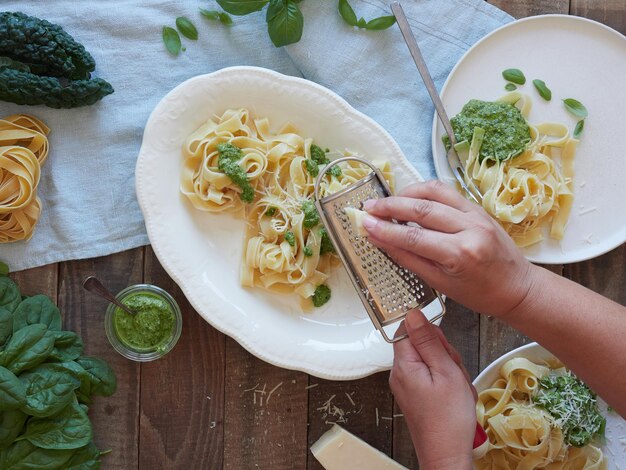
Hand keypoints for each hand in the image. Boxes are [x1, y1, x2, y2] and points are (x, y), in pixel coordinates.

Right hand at [362, 180, 533, 317]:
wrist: (517, 287)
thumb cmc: (480, 293)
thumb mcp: (441, 284)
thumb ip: (409, 259)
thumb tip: (381, 241)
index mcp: (461, 254)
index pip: (413, 236)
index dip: (385, 229)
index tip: (364, 224)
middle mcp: (470, 227)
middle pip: (421, 208)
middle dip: (390, 206)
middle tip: (368, 208)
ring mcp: (476, 213)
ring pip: (434, 191)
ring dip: (406, 193)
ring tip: (386, 202)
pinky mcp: (477, 206)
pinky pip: (446, 191)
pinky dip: (424, 192)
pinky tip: (410, 199)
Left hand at [390, 309, 474, 468]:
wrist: (447, 455)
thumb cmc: (448, 420)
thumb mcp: (445, 372)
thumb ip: (429, 341)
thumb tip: (413, 314)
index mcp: (403, 365)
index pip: (408, 329)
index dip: (430, 334)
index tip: (443, 348)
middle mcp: (400, 374)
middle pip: (422, 345)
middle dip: (444, 354)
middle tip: (454, 373)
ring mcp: (407, 385)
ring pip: (431, 360)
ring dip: (449, 369)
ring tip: (456, 388)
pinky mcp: (416, 395)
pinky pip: (433, 376)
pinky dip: (447, 382)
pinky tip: (455, 395)